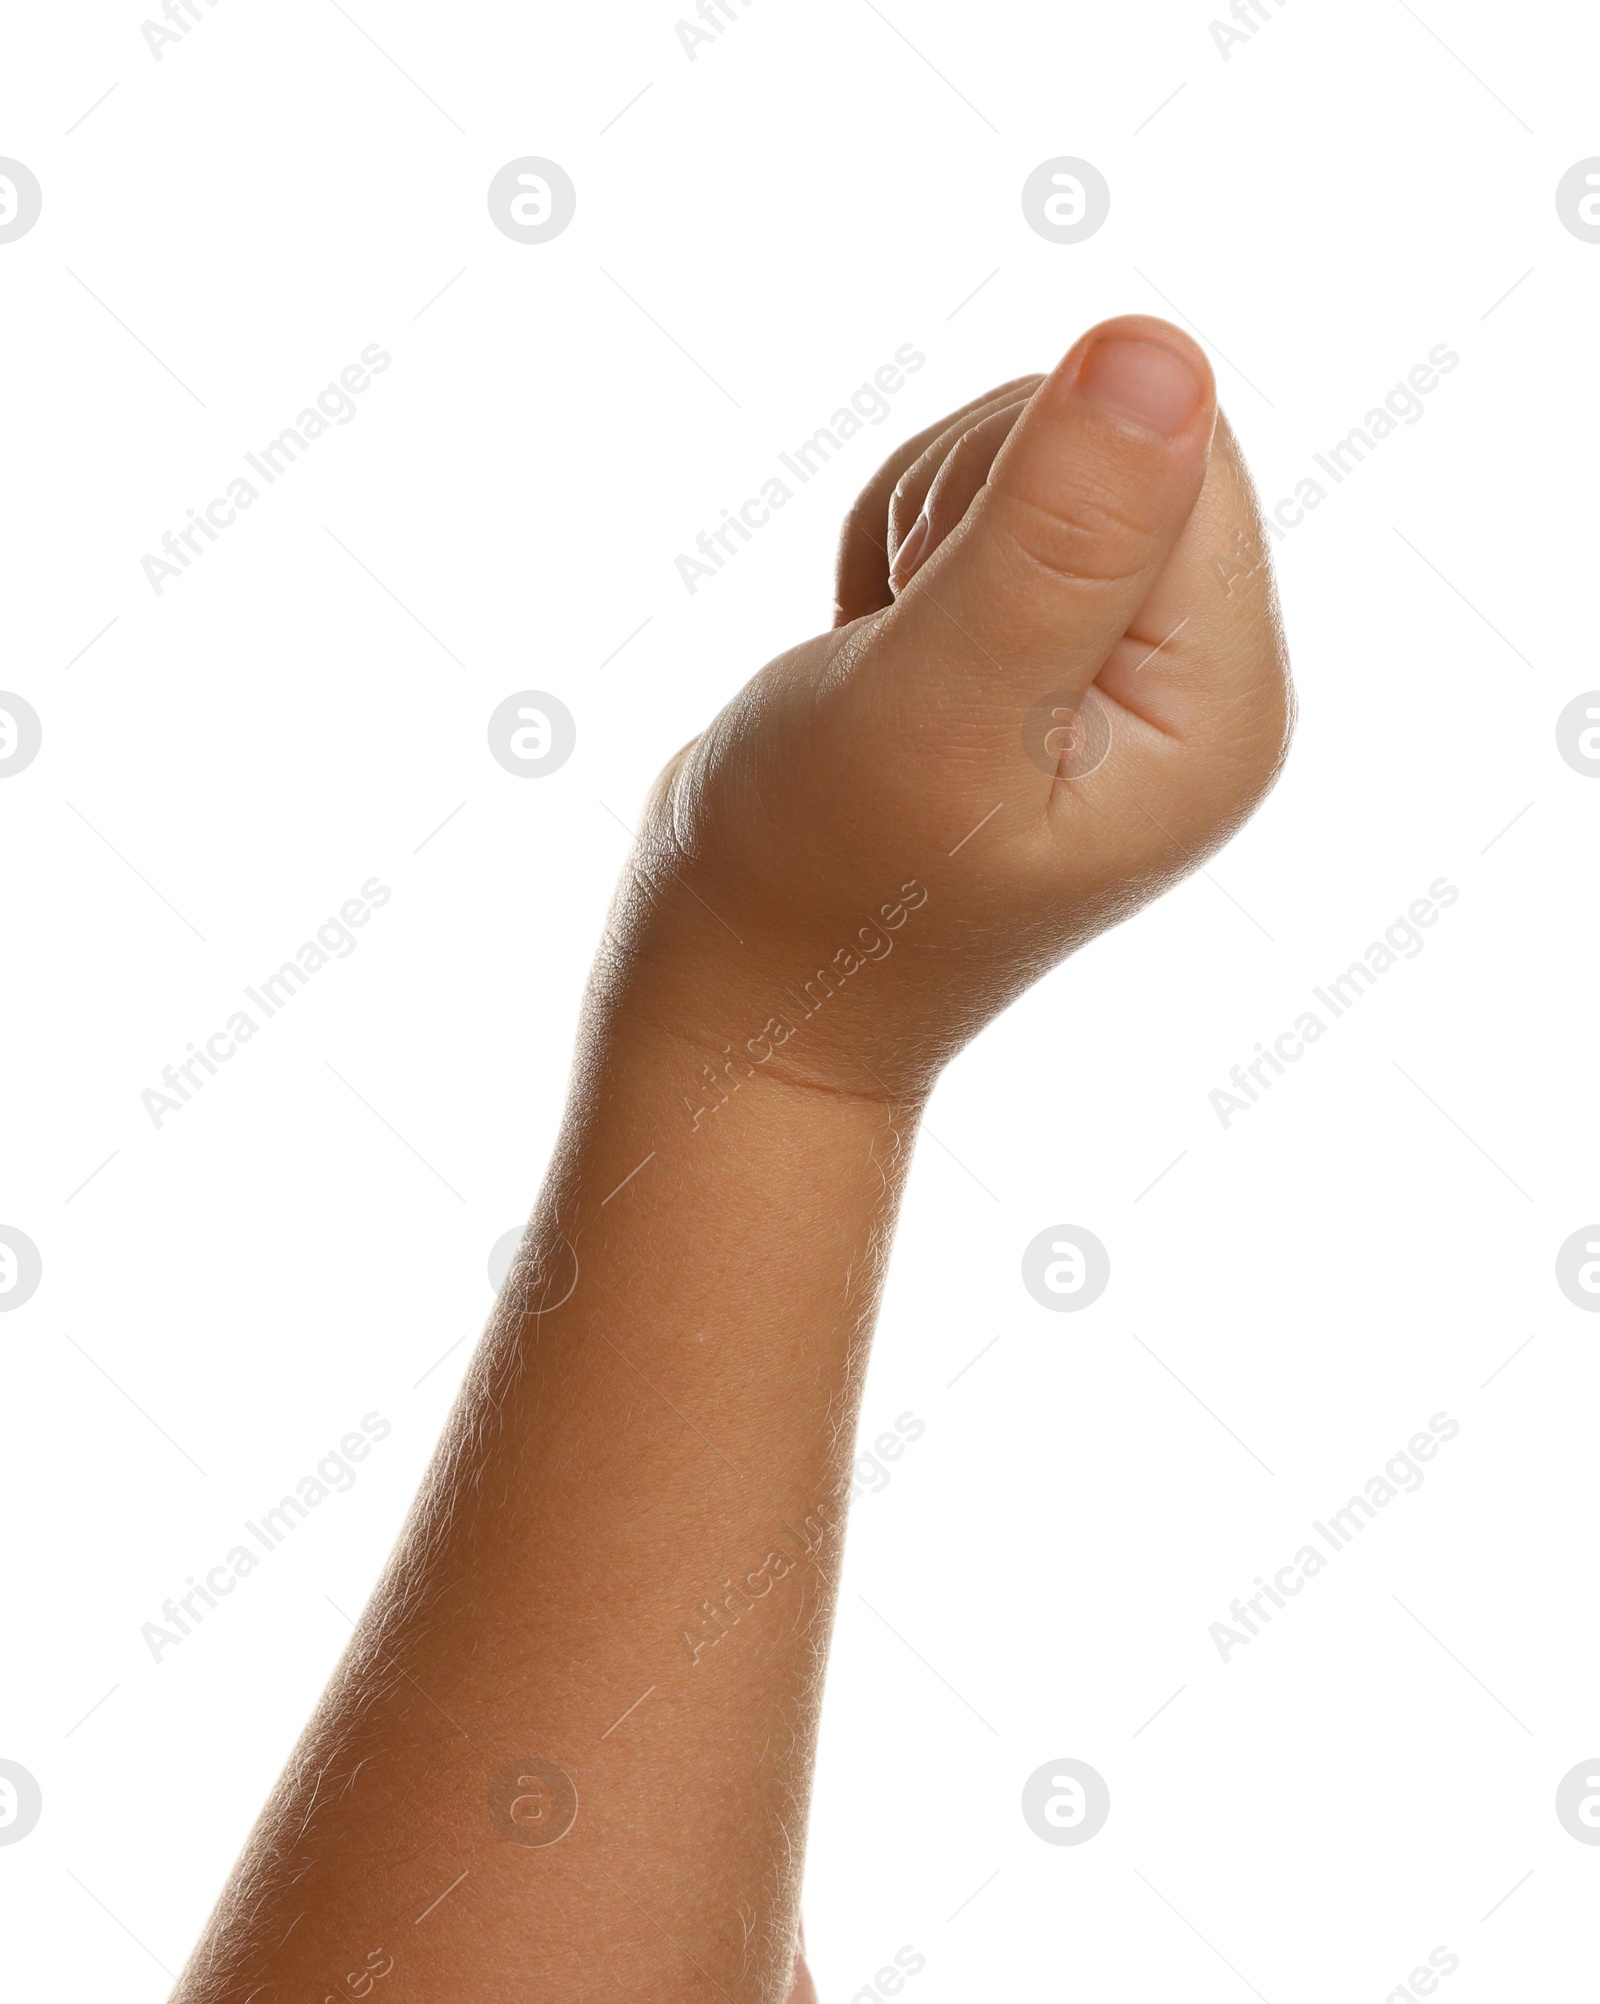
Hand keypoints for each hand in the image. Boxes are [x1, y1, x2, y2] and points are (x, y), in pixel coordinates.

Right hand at [599, 314, 1291, 1110]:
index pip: (1179, 449)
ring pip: (1031, 456)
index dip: (1022, 485)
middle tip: (899, 650)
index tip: (937, 621)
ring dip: (917, 533)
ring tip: (878, 668)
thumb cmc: (811, 878)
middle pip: (1116, 439)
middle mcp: (1195, 690)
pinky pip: (982, 507)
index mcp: (1219, 711)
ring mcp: (1117, 676)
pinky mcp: (1040, 662)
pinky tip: (873, 664)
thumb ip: (1054, 534)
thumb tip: (1166, 344)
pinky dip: (897, 559)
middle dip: (966, 506)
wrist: (737, 993)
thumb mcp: (934, 703)